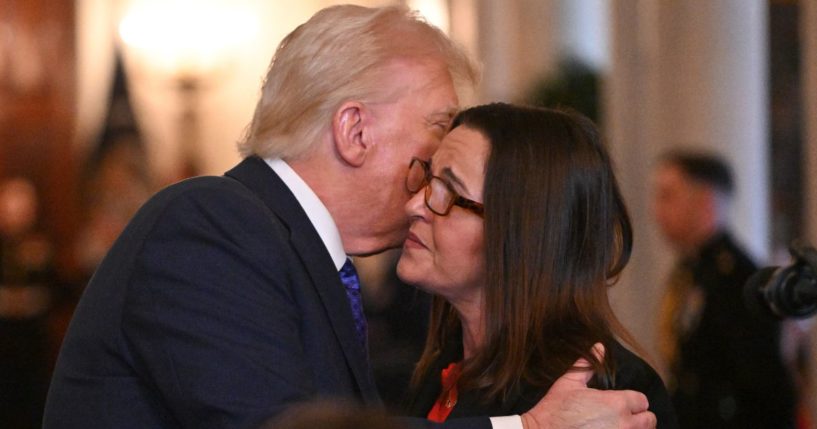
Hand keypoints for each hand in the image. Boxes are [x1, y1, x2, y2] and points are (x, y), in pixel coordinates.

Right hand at [520, 344, 655, 428]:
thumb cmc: (554, 410)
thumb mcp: (569, 383)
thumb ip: (587, 364)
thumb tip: (599, 347)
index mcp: (616, 403)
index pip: (642, 401)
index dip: (633, 402)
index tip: (621, 405)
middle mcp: (624, 424)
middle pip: (649, 421)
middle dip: (639, 419)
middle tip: (621, 419)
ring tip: (615, 427)